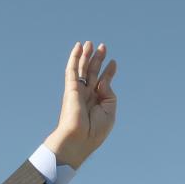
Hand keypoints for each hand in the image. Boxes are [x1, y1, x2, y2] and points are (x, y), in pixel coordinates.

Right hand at [42, 42, 117, 169]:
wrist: (78, 140)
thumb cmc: (94, 131)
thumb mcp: (109, 111)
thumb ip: (109, 94)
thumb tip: (103, 80)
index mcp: (96, 103)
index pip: (102, 83)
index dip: (108, 72)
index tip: (113, 63)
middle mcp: (86, 96)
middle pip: (92, 73)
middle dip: (98, 60)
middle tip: (103, 47)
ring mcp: (78, 91)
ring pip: (82, 69)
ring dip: (86, 55)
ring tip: (91, 43)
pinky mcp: (71, 89)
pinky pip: (72, 70)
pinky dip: (74, 58)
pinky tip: (78, 47)